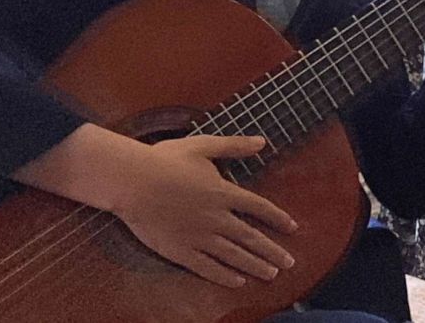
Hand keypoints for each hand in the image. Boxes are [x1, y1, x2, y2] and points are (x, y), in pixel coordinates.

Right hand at [111, 135, 297, 287]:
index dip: (278, 218)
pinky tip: (237, 282)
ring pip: (232, 255)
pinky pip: (206, 267)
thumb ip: (234, 146)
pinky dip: (223, 276)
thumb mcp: (203, 145)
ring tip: (271, 274)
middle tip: (289, 263)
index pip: (259, 207)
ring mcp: (198, 236)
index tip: (293, 228)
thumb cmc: (165, 160)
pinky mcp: (179, 250)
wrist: (131, 181)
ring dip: (254, 265)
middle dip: (272, 251)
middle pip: (251, 237)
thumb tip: (262, 141)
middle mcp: (215, 217)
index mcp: (223, 192)